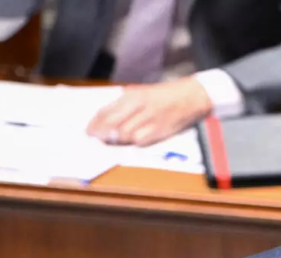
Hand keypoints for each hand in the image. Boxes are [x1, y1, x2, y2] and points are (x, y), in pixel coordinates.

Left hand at [87, 77, 212, 146]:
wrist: (191, 97)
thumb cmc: (165, 94)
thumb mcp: (141, 92)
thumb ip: (124, 103)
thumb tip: (106, 117)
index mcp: (133, 95)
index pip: (107, 111)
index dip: (95, 123)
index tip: (89, 130)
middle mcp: (140, 107)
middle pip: (113, 125)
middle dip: (102, 133)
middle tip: (96, 138)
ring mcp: (150, 120)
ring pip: (125, 134)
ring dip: (117, 139)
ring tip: (114, 139)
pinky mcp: (160, 131)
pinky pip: (140, 141)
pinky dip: (133, 141)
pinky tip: (132, 139)